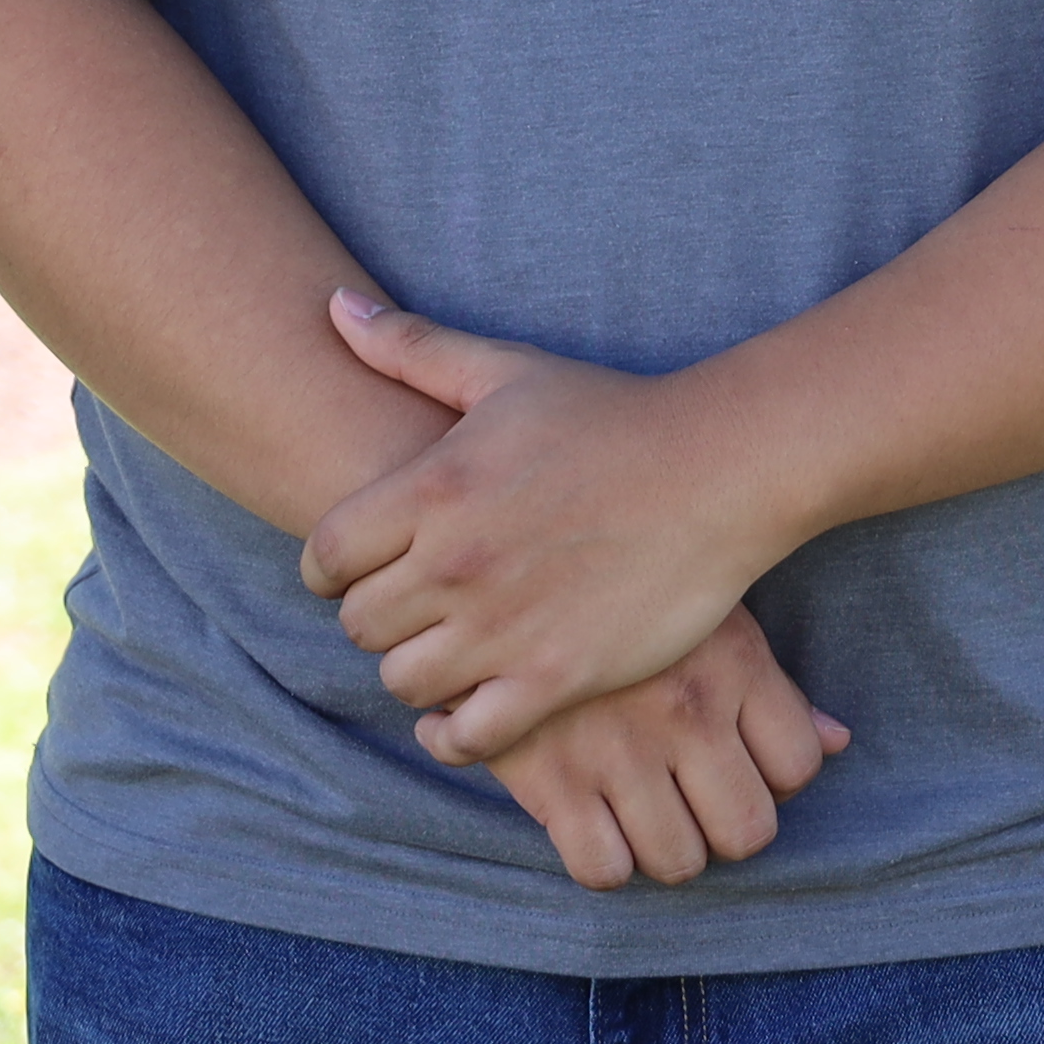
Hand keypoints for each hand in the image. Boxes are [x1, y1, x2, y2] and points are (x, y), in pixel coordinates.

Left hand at [299, 288, 798, 764]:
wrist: (718, 470)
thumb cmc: (611, 415)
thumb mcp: (505, 369)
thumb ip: (411, 346)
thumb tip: (334, 307)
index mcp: (432, 488)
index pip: (325, 554)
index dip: (329, 567)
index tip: (355, 568)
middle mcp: (455, 564)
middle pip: (357, 624)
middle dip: (374, 617)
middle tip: (407, 609)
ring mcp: (504, 627)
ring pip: (403, 682)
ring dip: (413, 670)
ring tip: (441, 653)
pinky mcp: (556, 678)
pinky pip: (467, 737)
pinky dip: (453, 735)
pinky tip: (463, 715)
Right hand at [481, 604, 851, 891]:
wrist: (491, 558)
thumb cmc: (613, 583)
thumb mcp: (703, 610)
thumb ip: (770, 684)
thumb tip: (840, 741)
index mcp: (732, 663)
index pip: (798, 766)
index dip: (775, 778)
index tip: (738, 763)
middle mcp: (685, 710)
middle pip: (747, 832)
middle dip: (724, 828)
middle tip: (692, 800)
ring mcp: (619, 749)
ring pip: (680, 862)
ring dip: (666, 849)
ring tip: (643, 811)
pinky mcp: (550, 779)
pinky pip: (603, 870)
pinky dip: (604, 859)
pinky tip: (593, 820)